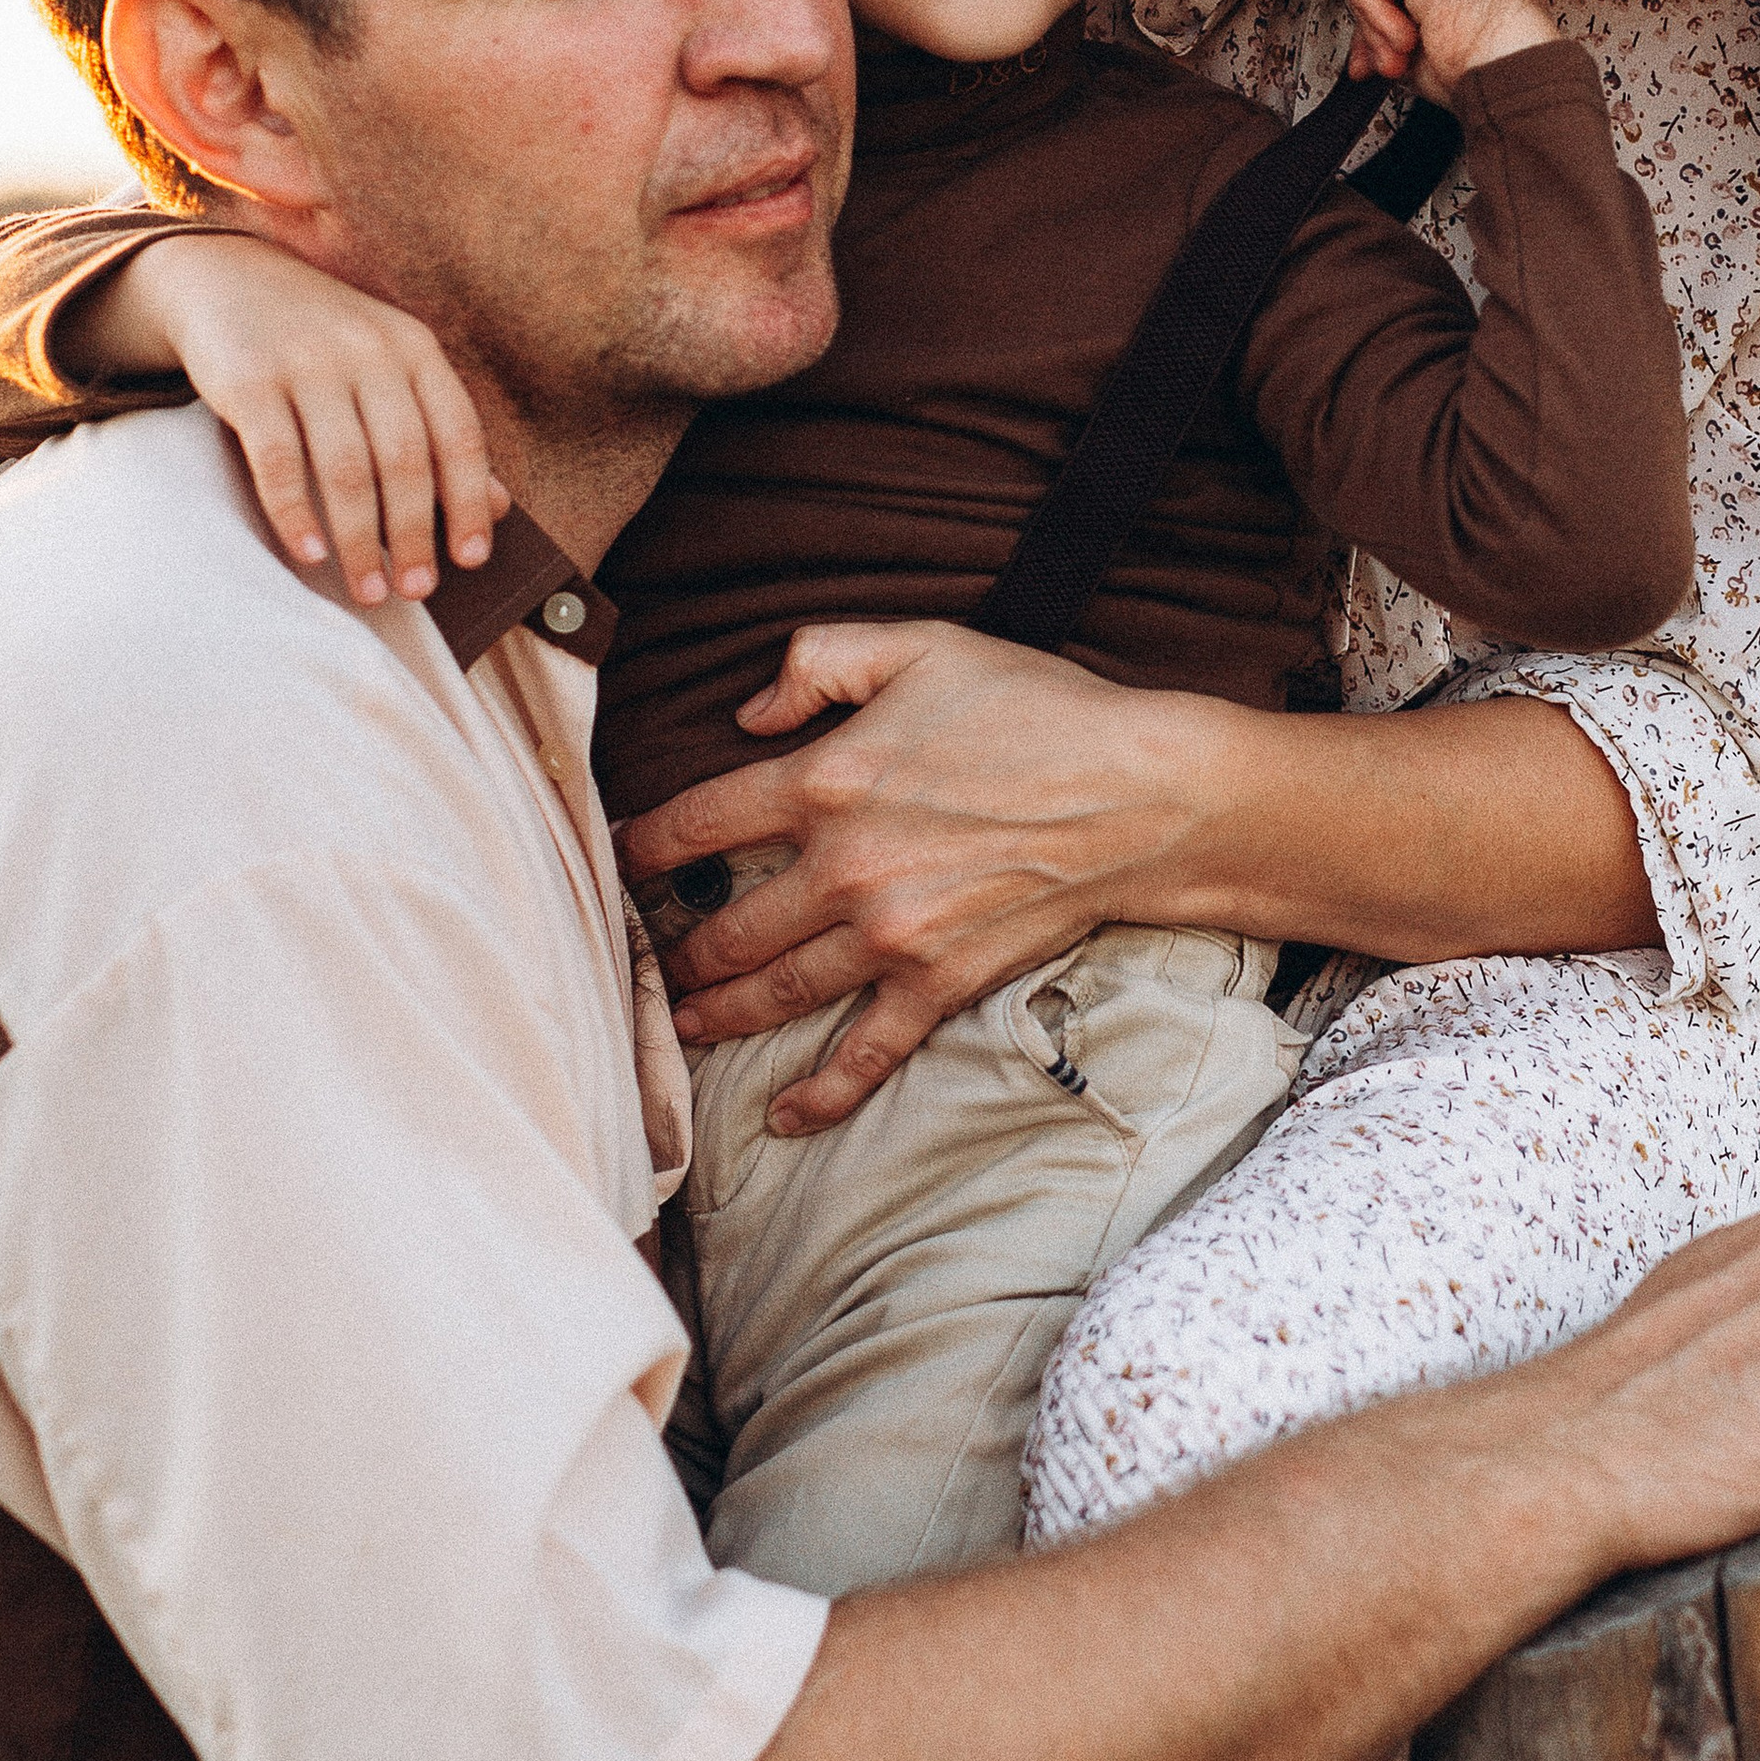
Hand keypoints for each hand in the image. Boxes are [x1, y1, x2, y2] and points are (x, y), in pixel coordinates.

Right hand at [99, 239, 508, 603]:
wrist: (226, 278)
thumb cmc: (322, 342)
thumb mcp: (390, 370)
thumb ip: (438, 432)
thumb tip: (494, 507)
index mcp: (415, 349)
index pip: (458, 434)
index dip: (468, 502)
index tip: (470, 560)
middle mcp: (368, 350)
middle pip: (405, 459)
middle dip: (414, 535)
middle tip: (415, 592)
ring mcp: (306, 361)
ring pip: (346, 467)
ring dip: (361, 540)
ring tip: (368, 590)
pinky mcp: (248, 377)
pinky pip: (277, 460)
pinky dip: (296, 514)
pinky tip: (310, 554)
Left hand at [620, 623, 1207, 1131]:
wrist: (1140, 794)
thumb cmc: (1036, 708)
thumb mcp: (920, 644)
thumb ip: (817, 661)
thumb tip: (748, 710)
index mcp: (824, 779)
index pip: (698, 823)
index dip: (644, 845)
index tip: (619, 860)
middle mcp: (842, 868)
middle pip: (725, 925)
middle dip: (676, 948)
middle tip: (646, 960)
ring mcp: (889, 937)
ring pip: (776, 993)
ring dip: (719, 1015)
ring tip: (684, 1025)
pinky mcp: (939, 984)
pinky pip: (864, 1054)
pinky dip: (820, 1094)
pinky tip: (783, 1116)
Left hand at [1341, 0, 1556, 102]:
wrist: (1507, 65)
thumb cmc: (1480, 67)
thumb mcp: (1420, 56)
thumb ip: (1387, 41)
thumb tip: (1360, 60)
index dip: (1379, 31)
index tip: (1384, 66)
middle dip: (1371, 32)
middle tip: (1392, 64)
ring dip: (1374, 26)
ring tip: (1405, 50)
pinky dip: (1371, 9)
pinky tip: (1404, 32)